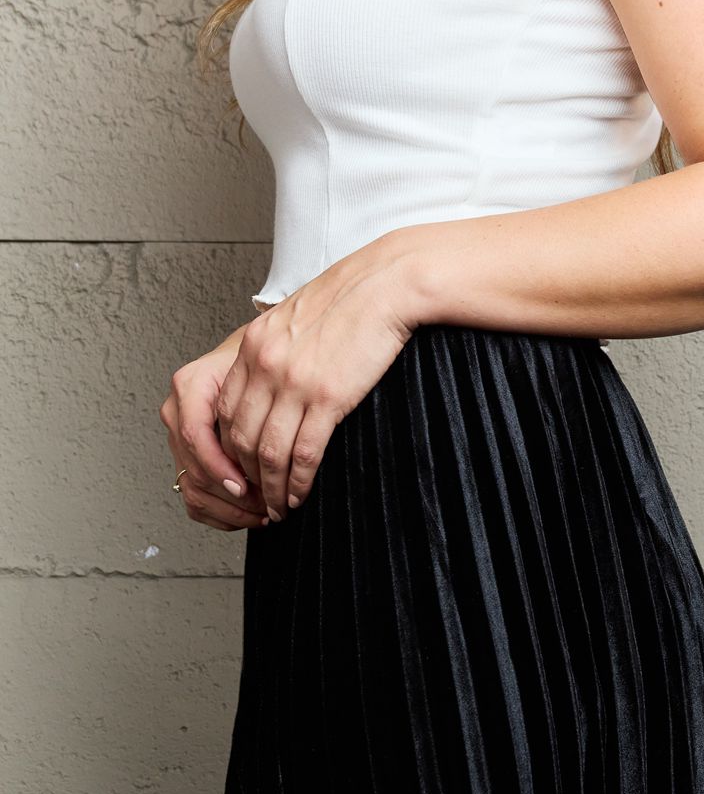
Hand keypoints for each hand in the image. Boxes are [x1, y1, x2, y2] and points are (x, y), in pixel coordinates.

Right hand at [160, 331, 270, 531]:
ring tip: (263, 513)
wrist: (257, 360)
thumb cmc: (263, 363)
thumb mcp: (264, 370)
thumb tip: (273, 450)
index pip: (195, 436)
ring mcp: (179, 439)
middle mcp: (178, 412)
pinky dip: (222, 514)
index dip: (219, 467)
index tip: (246, 487)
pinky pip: (195, 497)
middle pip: (194, 469)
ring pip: (193, 489)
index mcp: (190, 386)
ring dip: (230, 510)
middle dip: (233, 496)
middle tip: (267, 505)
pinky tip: (249, 515)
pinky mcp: (187, 459)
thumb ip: (259, 403)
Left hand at [215, 233, 422, 520]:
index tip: (243, 470)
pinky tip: (300, 494)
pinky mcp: (327, 397)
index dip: (230, 450)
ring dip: (271, 489)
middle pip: (240, 437)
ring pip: (268, 453)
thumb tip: (275, 387)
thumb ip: (277, 352)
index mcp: (253, 346)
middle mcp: (264, 365)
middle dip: (247, 477)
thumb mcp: (296, 320)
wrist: (386, 284)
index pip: (226, 411)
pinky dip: (298, 481)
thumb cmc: (351, 300)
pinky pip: (303, 453)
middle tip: (257, 499)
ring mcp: (293, 382)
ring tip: (279, 508)